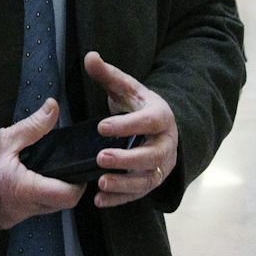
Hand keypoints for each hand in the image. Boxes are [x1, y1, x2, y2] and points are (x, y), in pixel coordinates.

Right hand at [0, 100, 88, 229]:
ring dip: (43, 194)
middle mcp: (20, 210)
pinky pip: (24, 212)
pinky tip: (15, 184)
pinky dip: (26, 199)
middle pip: (57, 205)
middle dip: (62, 188)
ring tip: (33, 173)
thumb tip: (53, 108)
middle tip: (56, 169)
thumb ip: (34, 127)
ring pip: (41, 209)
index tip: (77, 172)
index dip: (77, 185)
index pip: (68, 197)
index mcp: (25, 190)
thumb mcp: (5, 140)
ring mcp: (10, 218)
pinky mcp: (1, 221)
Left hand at [84, 51, 179, 207]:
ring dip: (124, 184)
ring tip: (100, 183)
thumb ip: (107, 75)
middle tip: (100, 158)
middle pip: (152, 155)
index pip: (149, 121)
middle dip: (127, 159)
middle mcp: (166, 143)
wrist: (157, 127)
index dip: (127, 125)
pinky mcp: (153, 181)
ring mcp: (162, 165)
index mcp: (161, 116)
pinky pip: (140, 194)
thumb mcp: (125, 89)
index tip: (101, 127)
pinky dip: (120, 199)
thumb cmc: (137, 106)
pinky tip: (99, 200)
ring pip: (149, 179)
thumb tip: (89, 55)